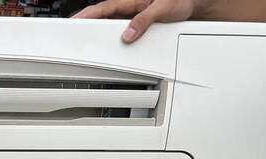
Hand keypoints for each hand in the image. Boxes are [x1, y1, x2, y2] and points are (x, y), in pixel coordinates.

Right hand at [72, 0, 202, 42]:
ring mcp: (130, 18)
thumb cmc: (179, 1)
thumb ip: (144, 21)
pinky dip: (111, 40)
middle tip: (72, 37)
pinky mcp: (135, 26)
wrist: (192, 6)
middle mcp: (128, 8)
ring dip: (98, 35)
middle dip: (85, 26)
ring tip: (85, 45)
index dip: (87, 15)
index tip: (74, 22)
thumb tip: (128, 35)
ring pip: (109, 27)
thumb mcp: (163, 10)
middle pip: (101, 18)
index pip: (103, 8)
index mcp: (130, 1)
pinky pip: (119, 33)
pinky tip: (106, 47)